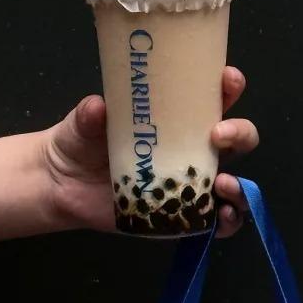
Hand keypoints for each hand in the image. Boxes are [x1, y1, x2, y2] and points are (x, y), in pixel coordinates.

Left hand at [41, 66, 258, 236]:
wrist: (63, 185)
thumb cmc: (81, 143)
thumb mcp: (82, 123)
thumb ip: (90, 115)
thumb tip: (98, 107)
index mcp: (177, 118)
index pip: (213, 97)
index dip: (228, 86)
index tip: (227, 81)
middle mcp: (191, 149)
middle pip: (235, 139)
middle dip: (239, 133)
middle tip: (218, 135)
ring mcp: (189, 184)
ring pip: (232, 183)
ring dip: (239, 185)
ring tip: (223, 184)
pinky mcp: (180, 214)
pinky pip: (214, 221)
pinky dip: (227, 221)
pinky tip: (221, 217)